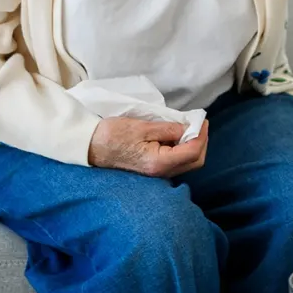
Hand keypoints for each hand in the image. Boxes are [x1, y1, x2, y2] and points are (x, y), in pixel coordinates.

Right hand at [87, 116, 207, 175]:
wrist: (90, 145)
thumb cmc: (113, 134)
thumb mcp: (143, 127)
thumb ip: (170, 129)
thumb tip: (190, 128)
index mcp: (159, 163)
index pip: (193, 152)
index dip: (201, 135)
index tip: (201, 120)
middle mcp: (161, 172)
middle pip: (195, 161)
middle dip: (202, 141)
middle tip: (198, 124)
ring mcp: (157, 173)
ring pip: (188, 163)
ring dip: (193, 145)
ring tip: (188, 128)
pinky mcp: (153, 169)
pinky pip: (176, 162)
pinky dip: (183, 149)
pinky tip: (177, 136)